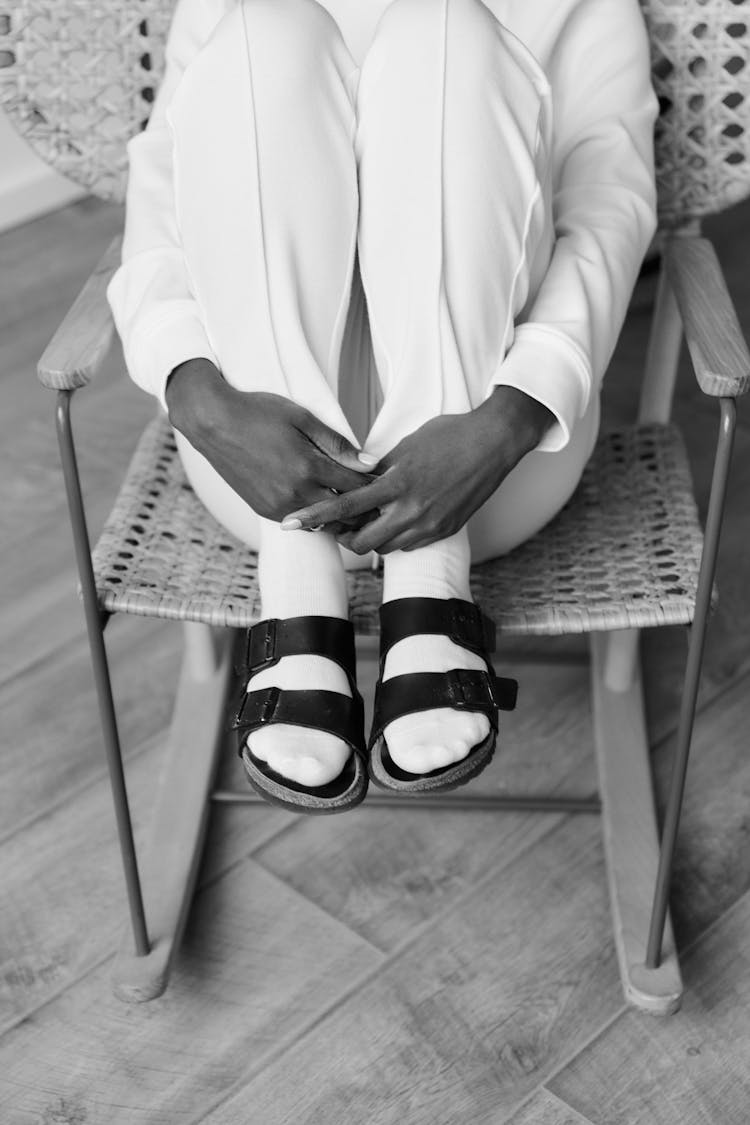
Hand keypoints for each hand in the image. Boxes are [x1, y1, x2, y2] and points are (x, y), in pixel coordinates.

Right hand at [165, 358, 375, 522]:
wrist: (212, 422)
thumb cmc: (258, 412)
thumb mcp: (302, 418)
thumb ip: (337, 444)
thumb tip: (370, 463)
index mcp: (307, 467)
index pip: (356, 487)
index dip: (376, 486)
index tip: (389, 483)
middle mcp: (294, 493)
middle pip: (344, 513)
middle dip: (364, 507)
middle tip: (380, 501)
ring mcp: (278, 506)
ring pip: (324, 522)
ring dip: (341, 515)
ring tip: (357, 505)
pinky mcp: (265, 512)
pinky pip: (302, 522)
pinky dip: (317, 515)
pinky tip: (325, 502)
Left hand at [281, 386, 555, 552]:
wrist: (495, 442)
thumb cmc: (449, 434)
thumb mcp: (405, 446)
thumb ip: (378, 470)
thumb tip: (354, 484)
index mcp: (397, 484)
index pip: (344, 506)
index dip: (314, 517)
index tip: (290, 524)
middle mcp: (412, 511)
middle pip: (362, 542)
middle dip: (345, 536)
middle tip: (338, 524)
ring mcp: (431, 525)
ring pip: (386, 548)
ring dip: (372, 538)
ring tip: (370, 519)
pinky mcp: (446, 531)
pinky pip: (410, 545)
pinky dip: (397, 537)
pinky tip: (397, 519)